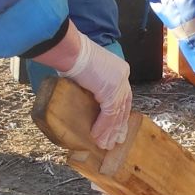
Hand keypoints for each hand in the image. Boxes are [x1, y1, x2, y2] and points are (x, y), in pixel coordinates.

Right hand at [45, 23, 132, 148]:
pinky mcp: (110, 91)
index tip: (119, 126)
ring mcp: (118, 84)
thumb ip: (90, 86)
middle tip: (116, 141)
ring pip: (117, 114)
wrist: (70, 50)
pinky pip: (108, 115)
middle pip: (124, 106)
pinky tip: (97, 137)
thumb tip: (83, 97)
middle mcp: (122, 76)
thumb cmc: (72, 56)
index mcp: (118, 70)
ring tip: (105, 145)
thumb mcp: (86, 72)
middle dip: (119, 126)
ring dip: (109, 131)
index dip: (121, 113)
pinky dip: (102, 127)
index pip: (123, 96)